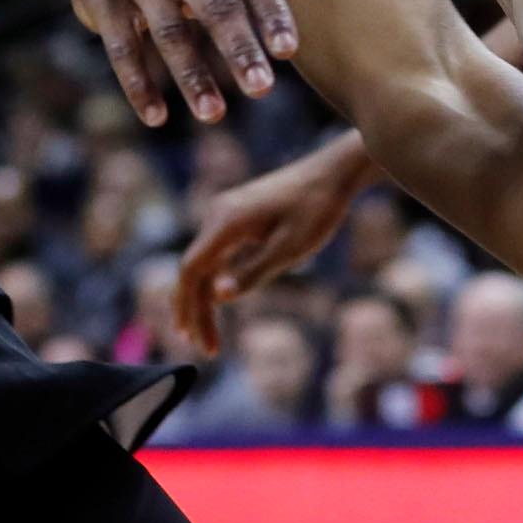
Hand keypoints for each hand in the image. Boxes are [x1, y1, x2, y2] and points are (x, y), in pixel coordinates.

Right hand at [68, 0, 370, 128]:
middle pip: (213, 2)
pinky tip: (157, 120)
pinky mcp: (101, 1)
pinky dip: (138, 85)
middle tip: (263, 90)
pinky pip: (121, 48)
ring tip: (215, 116)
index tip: (290, 52)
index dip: (271, 12)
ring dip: (191, 75)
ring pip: (166, 29)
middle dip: (237, 47)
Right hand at [176, 135, 372, 354]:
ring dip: (203, 300)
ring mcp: (225, 214)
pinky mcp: (236, 216)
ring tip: (208, 337)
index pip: (190, 270)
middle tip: (204, 350)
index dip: (189, 308)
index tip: (195, 340)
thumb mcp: (290, 248)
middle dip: (194, 311)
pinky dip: (214, 280)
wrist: (334, 173)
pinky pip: (216, 253)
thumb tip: (217, 296)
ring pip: (203, 263)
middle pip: (192, 270)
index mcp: (226, 222)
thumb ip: (253, 273)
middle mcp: (217, 215)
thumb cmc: (317, 209)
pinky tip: (218, 304)